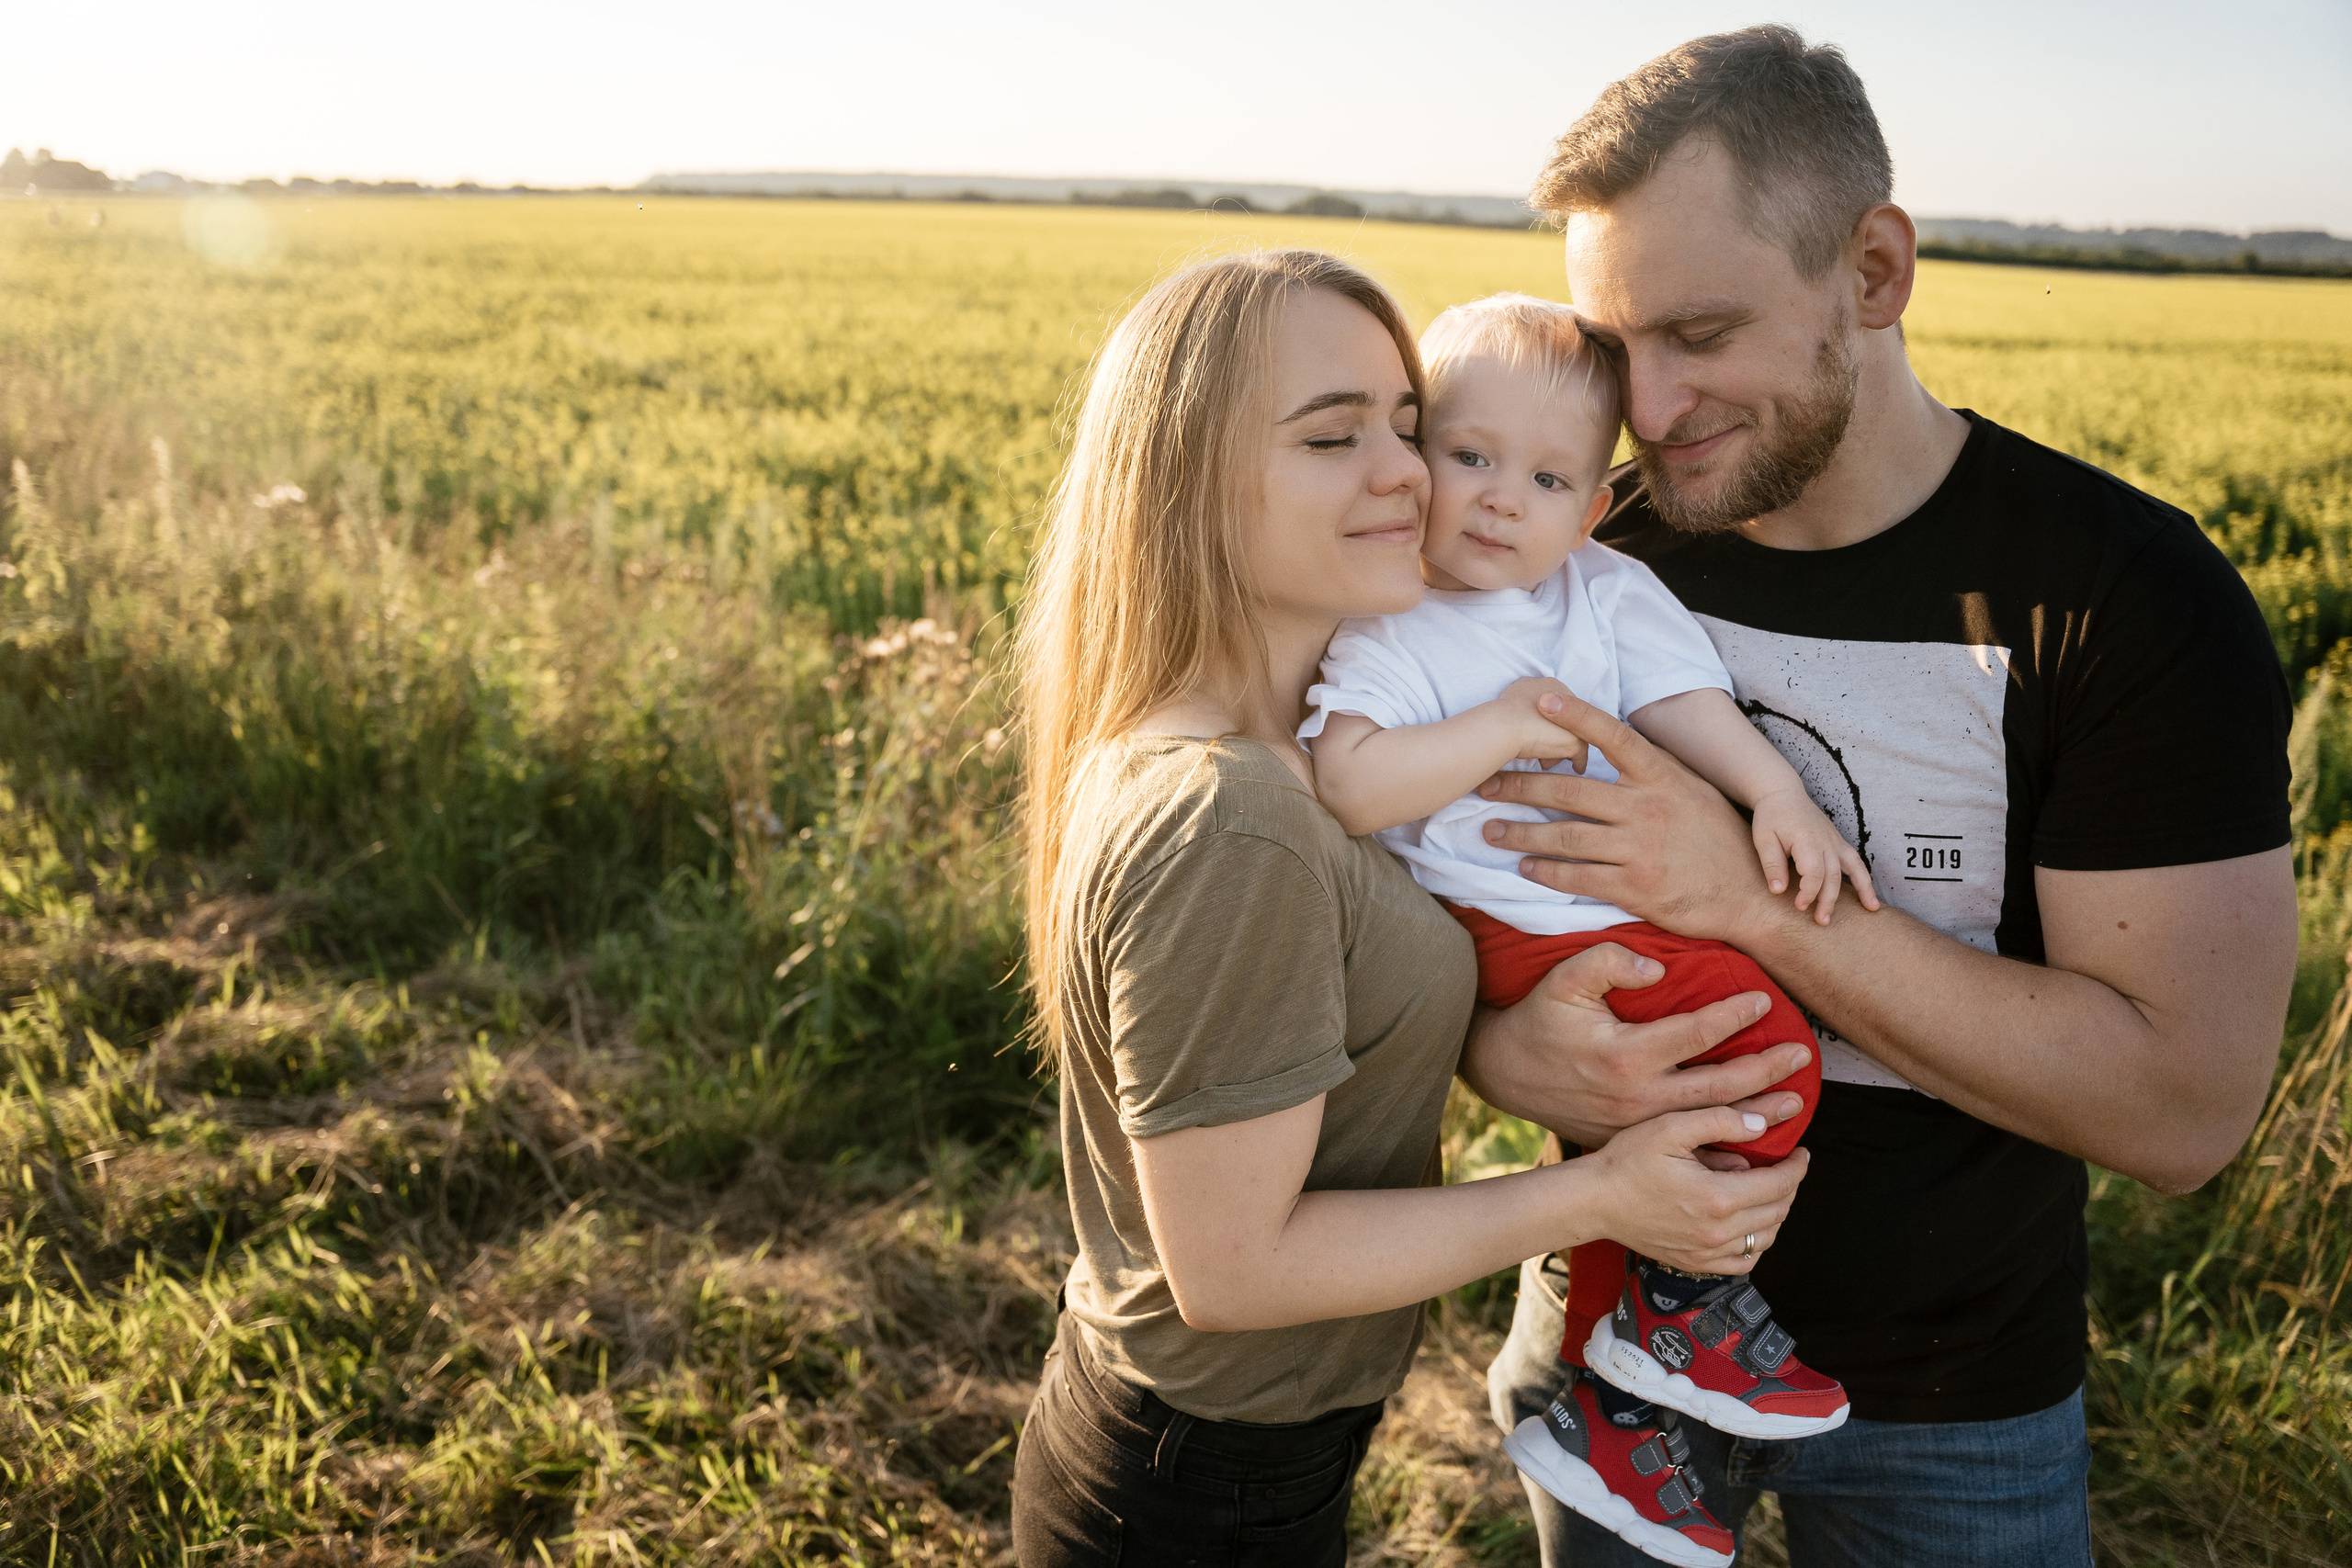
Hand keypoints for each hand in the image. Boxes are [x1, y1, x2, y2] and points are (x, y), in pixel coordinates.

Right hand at [1458, 939, 1812, 1149]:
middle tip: (1801, 1056)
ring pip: (1708, 1123)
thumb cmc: (1539, 1020)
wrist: (1504, 1072)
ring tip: (1794, 1102)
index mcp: (1625, 1055)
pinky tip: (1753, 1141)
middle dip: (1765, 1071)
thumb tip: (1657, 967)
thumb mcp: (1564, 979)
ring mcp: (1635, 1124)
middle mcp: (1636, 1096)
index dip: (1734, 1016)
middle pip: (1717, 1086)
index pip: (1696, 1033)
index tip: (1765, 1001)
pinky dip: (1724, 1144)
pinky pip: (1687, 1145)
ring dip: (1755, 1113)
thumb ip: (1610, 961)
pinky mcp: (1631, 1138)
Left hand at [1475, 692, 1782, 944]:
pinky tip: (1525, 867)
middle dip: (1520, 784)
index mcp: (1663, 777)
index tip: (1541, 702)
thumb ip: (1654, 771)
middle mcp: (1647, 807)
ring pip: (1563, 836)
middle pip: (1569, 789)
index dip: (1576, 716)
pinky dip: (1545, 872)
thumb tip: (1613, 746)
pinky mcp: (1635, 887)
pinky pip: (1577, 877)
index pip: (1614, 736)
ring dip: (1520, 833)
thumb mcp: (1695, 791)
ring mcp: (1640, 848)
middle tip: (1486, 782)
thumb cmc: (1720, 840)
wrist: (1751, 896)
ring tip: (1491, 831)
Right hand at [1580, 1106, 1808, 1274]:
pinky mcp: (1695, 1264)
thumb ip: (1720, 1121)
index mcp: (1718, 1197)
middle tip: (1787, 1166)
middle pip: (1778, 1212)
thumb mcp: (1671, 1126)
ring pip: (1766, 1239)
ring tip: (1770, 1191)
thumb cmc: (1627, 1160)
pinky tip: (1749, 1225)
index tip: (1801, 1151)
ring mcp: (1707, 1253)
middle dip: (1790, 1186)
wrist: (1594, 1201)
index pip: (1780, 1184)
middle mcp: (1718, 1232)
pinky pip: (1743, 1262)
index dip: (1798, 1166)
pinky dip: (1756, 1245)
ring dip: (1777, 1214)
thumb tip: (1762, 1125)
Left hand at [1750, 786, 1880, 924]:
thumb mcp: (1763, 839)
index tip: (1799, 906)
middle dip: (1828, 900)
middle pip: (1833, 875)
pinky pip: (1858, 863)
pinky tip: (1871, 901)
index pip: (1814, 872)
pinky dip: (1866, 881)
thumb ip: (1771, 864)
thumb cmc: (1771, 817)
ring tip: (1868, 912)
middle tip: (1821, 921)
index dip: (1809, 892)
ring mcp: (1835, 842)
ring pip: (1852, 870)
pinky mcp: (1839, 844)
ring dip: (1859, 892)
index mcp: (1806, 839)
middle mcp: (1826, 841)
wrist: (1783, 794)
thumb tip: (1777, 890)